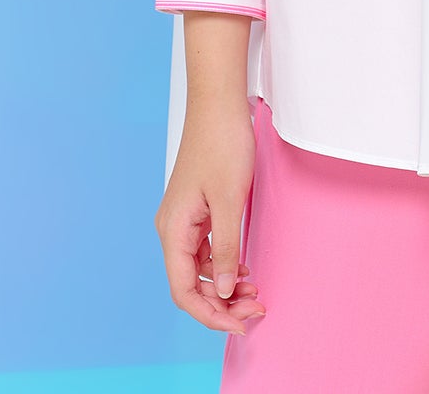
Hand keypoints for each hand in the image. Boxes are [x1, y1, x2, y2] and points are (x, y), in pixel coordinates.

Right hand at [154, 98, 266, 336]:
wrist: (219, 104)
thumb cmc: (222, 144)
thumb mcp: (229, 201)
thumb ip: (225, 249)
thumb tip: (223, 291)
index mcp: (174, 230)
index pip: (184, 290)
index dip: (210, 314)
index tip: (240, 324)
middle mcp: (173, 229)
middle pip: (191, 284)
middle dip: (221, 303)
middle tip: (255, 308)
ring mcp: (184, 220)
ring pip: (200, 269)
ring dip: (224, 286)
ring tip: (254, 291)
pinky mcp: (196, 211)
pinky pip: (206, 251)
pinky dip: (224, 265)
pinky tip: (243, 267)